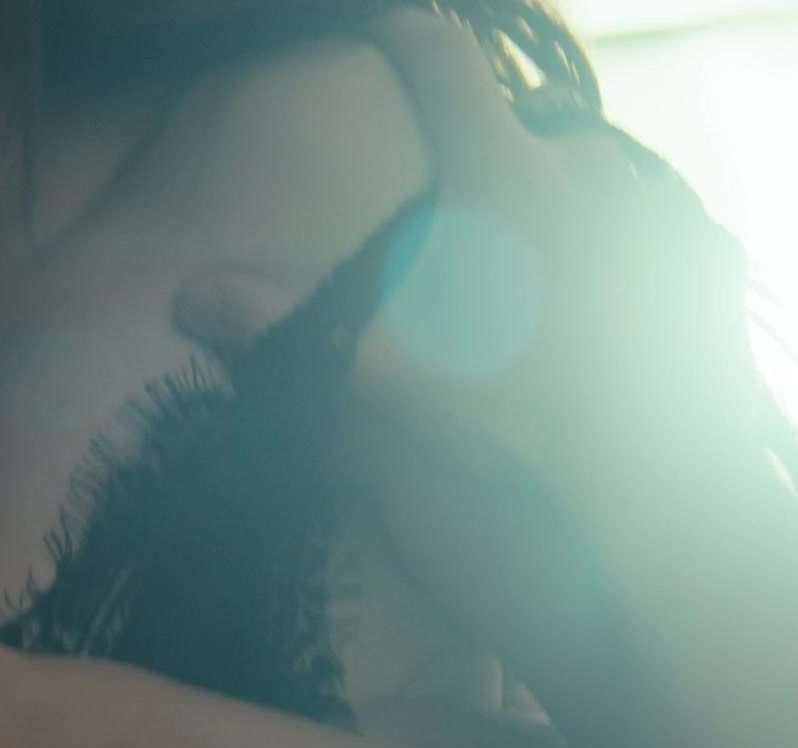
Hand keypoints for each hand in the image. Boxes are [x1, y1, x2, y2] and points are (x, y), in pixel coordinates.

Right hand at [179, 10, 759, 730]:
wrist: (662, 549)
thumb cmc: (515, 449)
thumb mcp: (383, 387)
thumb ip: (284, 329)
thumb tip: (188, 293)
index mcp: (507, 185)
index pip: (442, 67)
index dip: (400, 34)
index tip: (376, 22)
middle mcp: (595, 185)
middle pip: (517, 139)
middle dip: (475, 171)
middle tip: (439, 247)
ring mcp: (662, 234)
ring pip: (587, 193)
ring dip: (545, 222)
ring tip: (507, 295)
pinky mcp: (705, 291)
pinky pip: (647, 244)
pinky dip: (607, 266)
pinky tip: (582, 326)